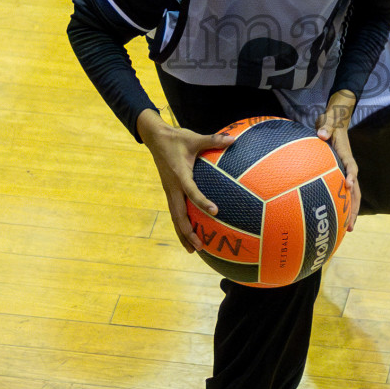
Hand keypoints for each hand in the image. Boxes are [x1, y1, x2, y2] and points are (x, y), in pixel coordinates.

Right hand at [137, 110, 232, 253]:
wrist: (155, 139)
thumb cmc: (176, 138)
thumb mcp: (195, 138)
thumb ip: (214, 140)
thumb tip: (234, 140)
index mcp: (180, 174)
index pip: (192, 191)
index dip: (202, 202)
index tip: (216, 212)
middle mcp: (172, 187)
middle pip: (178, 215)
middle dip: (188, 232)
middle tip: (200, 246)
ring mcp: (169, 191)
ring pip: (175, 217)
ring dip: (183, 234)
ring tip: (193, 250)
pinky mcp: (169, 192)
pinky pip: (175, 212)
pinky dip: (181, 225)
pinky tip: (190, 234)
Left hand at [315, 91, 359, 231]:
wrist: (336, 119)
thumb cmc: (331, 121)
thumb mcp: (327, 121)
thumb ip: (325, 127)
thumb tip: (321, 133)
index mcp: (346, 155)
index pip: (351, 167)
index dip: (351, 176)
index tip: (348, 185)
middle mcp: (349, 166)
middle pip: (356, 190)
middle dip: (354, 208)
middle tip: (350, 226)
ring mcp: (346, 171)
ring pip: (353, 195)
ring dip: (352, 211)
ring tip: (348, 229)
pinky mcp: (340, 174)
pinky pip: (343, 192)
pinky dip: (343, 205)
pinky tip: (337, 218)